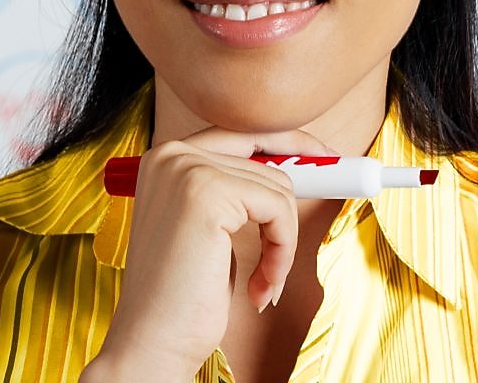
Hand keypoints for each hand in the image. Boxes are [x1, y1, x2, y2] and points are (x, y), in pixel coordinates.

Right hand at [82, 127, 334, 379]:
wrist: (152, 344)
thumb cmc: (184, 296)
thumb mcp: (212, 228)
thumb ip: (239, 190)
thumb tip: (300, 164)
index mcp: (166, 158)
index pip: (244, 133)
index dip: (290, 144)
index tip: (325, 159)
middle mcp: (171, 154)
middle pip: (268, 157)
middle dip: (294, 198)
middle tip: (318, 213)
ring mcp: (186, 169)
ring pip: (279, 187)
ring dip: (282, 241)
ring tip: (262, 280)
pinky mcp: (206, 192)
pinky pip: (279, 208)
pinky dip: (282, 250)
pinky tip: (261, 285)